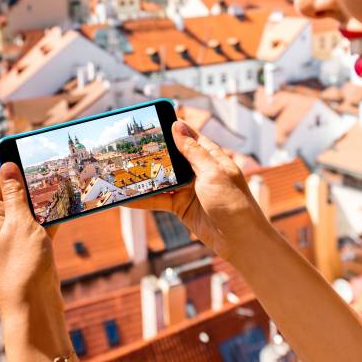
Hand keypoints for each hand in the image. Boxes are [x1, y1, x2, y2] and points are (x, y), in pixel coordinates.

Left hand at [0, 162, 59, 309]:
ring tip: (64, 180)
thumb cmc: (21, 267)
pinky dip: (54, 215)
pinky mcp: (32, 246)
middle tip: (52, 164)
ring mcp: (16, 237)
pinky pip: (43, 223)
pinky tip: (68, 203)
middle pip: (16, 194)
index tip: (28, 149)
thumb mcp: (19, 223)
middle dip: (33, 181)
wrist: (34, 308)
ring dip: (46, 198)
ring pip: (32, 208)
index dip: (12, 166)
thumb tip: (7, 167)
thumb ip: (16, 194)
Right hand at [128, 120, 267, 260]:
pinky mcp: (180, 206)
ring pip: (161, 178)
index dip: (171, 128)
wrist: (240, 241)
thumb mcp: (213, 173)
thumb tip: (177, 126)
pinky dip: (143, 199)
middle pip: (170, 156)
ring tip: (121, 170)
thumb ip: (193, 151)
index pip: (187, 136)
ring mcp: (188, 188)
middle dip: (151, 152)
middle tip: (128, 145)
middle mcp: (198, 170)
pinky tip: (126, 198)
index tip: (151, 121)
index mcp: (210, 157)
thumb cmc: (234, 204)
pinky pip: (158, 199)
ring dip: (144, 176)